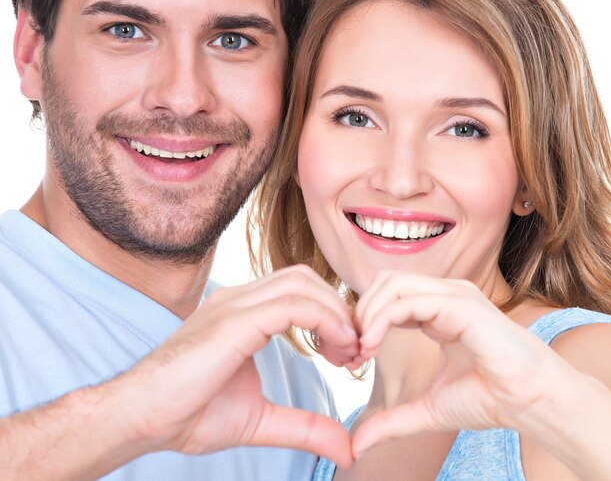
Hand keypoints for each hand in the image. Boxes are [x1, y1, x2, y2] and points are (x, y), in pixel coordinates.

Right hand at [117, 266, 359, 467]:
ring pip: (302, 284)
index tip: (349, 354)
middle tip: (353, 354)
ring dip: (335, 315)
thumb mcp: (260, 420)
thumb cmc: (189, 414)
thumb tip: (347, 448)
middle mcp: (239, 298)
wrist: (140, 418)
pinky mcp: (232, 321)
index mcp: (243, 311)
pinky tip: (333, 350)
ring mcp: (234, 304)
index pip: (300, 289)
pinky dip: (323, 320)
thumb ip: (304, 427)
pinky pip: (291, 304)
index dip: (333, 314)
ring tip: (346, 355)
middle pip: (306, 279)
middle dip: (339, 310)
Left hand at [351, 271, 566, 456]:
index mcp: (437, 309)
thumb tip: (355, 445)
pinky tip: (373, 344)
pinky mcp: (461, 304)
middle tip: (353, 349)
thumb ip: (392, 421)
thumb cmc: (490, 399)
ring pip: (393, 284)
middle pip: (384, 282)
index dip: (364, 320)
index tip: (353, 357)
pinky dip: (382, 318)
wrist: (534, 404)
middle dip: (361, 311)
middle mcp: (444, 295)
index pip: (388, 296)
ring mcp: (453, 295)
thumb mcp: (428, 409)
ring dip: (368, 313)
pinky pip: (409, 300)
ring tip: (362, 348)